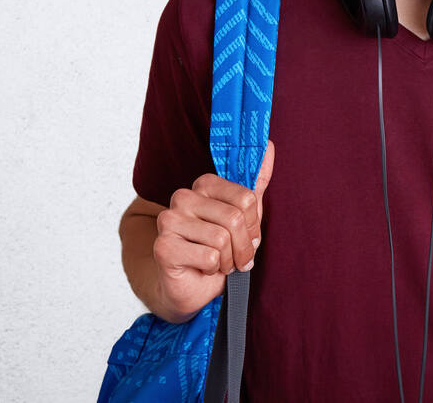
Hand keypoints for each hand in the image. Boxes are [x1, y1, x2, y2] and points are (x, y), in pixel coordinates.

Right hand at [151, 140, 274, 319]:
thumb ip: (256, 181)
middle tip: (236, 256)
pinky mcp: (163, 247)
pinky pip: (209, 257)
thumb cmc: (220, 249)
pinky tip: (201, 268)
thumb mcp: (245, 215)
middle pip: (234, 218)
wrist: (193, 287)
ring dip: (228, 260)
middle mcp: (183, 196)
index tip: (247, 235)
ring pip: (222, 239)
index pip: (246, 197)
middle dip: (243, 245)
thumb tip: (269, 145)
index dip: (252, 224)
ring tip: (219, 262)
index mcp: (204, 184)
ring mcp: (169, 220)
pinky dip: (213, 269)